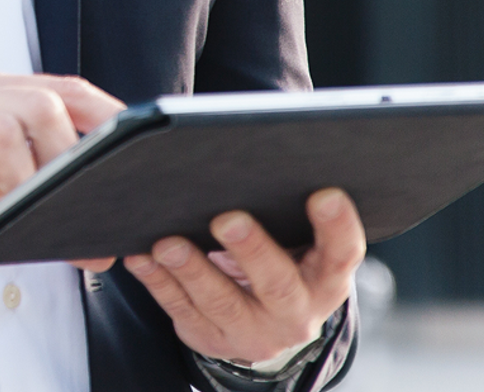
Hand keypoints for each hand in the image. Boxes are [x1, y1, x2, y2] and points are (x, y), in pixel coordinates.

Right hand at [0, 71, 124, 258]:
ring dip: (18, 181)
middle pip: (43, 105)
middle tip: (69, 206)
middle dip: (66, 159)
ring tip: (7, 212)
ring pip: (6, 133)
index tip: (138, 153)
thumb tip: (100, 226)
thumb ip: (35, 180)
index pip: (65, 89)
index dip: (107, 116)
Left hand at [124, 187, 364, 366]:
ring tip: (168, 243)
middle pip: (278, 284)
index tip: (325, 193)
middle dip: (252, 251)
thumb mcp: (296, 242)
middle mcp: (296, 312)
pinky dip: (158, 282)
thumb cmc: (279, 260)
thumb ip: (284, 206)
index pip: (341, 253)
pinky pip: (182, 310)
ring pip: (222, 302)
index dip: (337, 225)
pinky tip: (141, 257)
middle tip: (227, 219)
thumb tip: (254, 146)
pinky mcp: (211, 337)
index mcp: (326, 279)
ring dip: (193, 270)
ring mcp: (253, 331)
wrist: (262, 324)